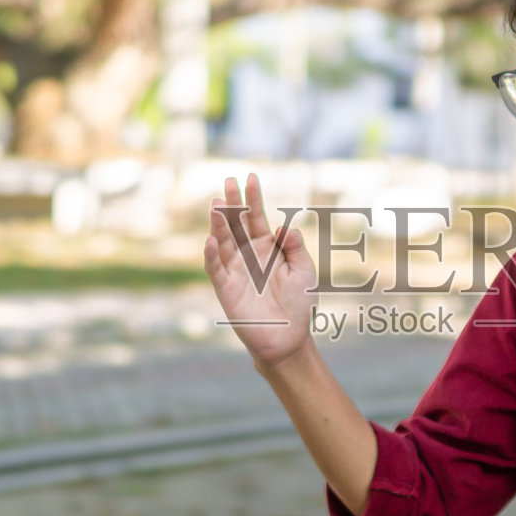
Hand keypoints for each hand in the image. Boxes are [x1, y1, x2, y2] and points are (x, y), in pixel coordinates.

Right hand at [204, 173, 316, 365]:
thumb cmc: (299, 303)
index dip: (254, 197)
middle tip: (227, 182)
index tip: (252, 177)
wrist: (289, 338)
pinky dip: (212, 255)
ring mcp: (236, 270)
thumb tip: (283, 227)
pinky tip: (211, 240)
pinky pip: (216, 269)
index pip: (257, 217)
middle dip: (232, 203)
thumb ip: (295, 247)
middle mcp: (249, 254)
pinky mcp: (227, 289)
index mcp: (268, 246)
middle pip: (236, 224)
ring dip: (219, 224)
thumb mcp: (304, 271)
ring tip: (218, 204)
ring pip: (224, 242)